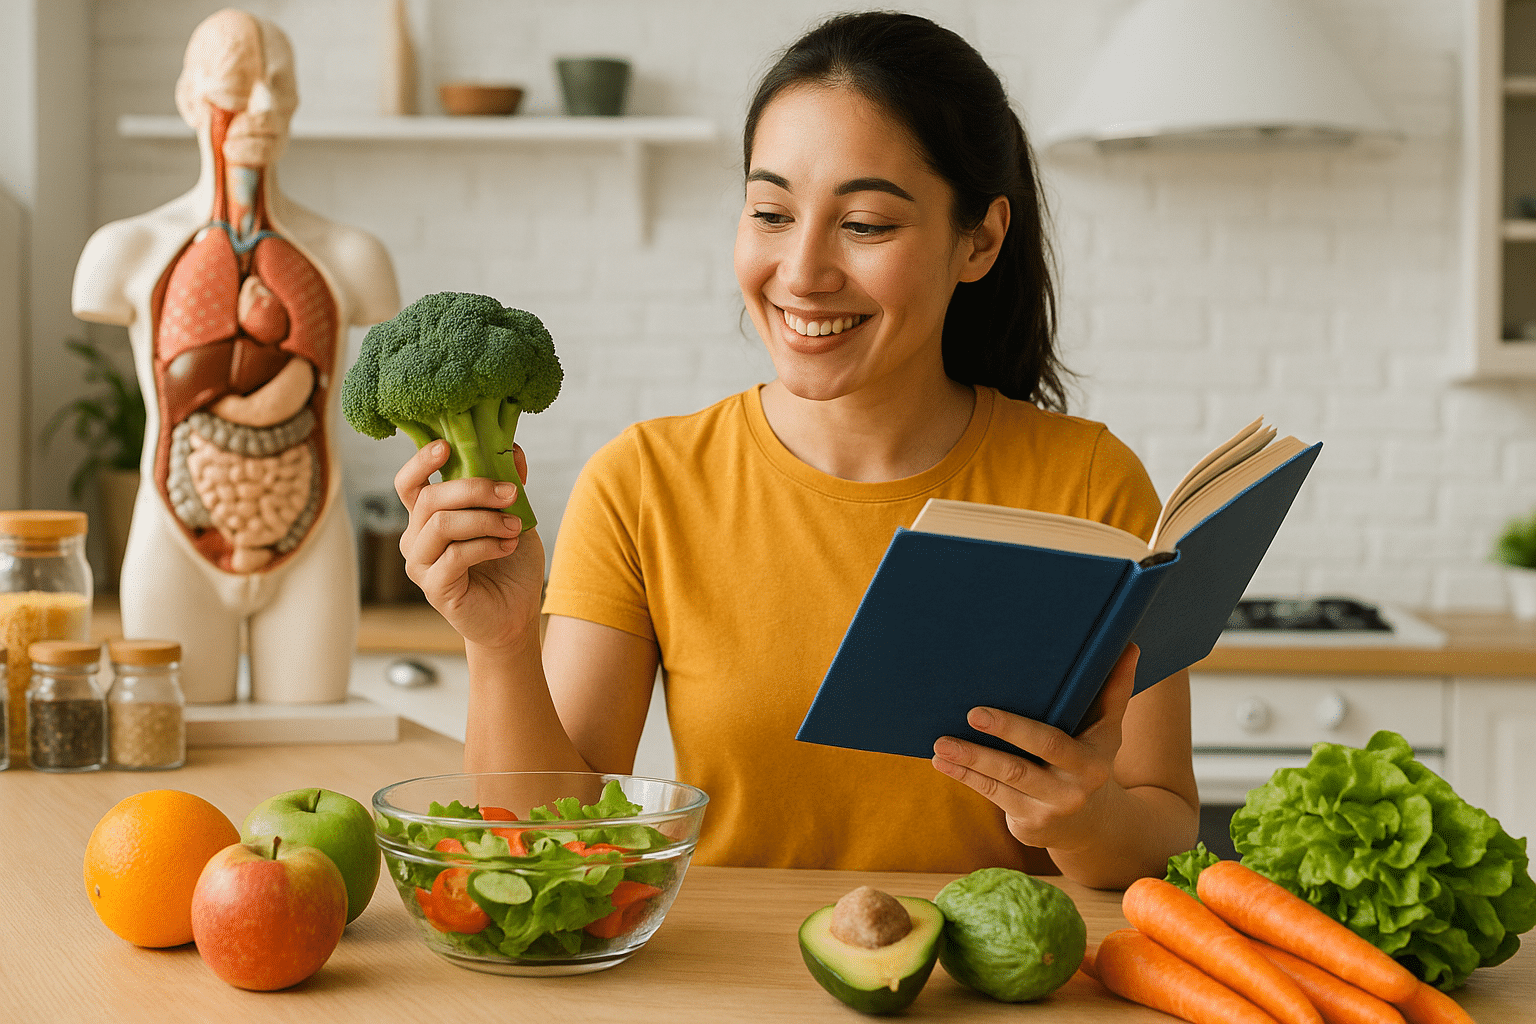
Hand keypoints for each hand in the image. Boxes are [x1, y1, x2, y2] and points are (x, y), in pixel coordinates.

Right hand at [394, 439, 544, 651]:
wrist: (515, 614)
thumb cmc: (509, 565)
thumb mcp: (513, 516)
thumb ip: (508, 484)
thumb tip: (515, 448)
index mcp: (428, 516)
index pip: (409, 483)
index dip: (420, 461)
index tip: (446, 446)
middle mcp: (416, 538)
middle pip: (430, 498)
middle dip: (474, 489)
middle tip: (511, 493)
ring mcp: (421, 564)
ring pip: (442, 524)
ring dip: (485, 519)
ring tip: (515, 527)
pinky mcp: (433, 587)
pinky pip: (455, 555)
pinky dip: (487, 545)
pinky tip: (508, 547)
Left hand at [930, 643, 1139, 855]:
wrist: (1097, 825)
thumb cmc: (1093, 759)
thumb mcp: (1108, 729)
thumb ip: (1114, 690)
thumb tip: (1129, 646)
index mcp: (1091, 760)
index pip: (1049, 743)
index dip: (1013, 728)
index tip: (978, 712)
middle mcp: (1072, 789)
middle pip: (1021, 766)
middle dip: (984, 748)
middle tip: (958, 722)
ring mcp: (1049, 809)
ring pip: (1002, 782)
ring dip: (968, 762)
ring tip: (940, 744)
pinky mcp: (1029, 824)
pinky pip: (993, 796)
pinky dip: (966, 778)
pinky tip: (943, 763)